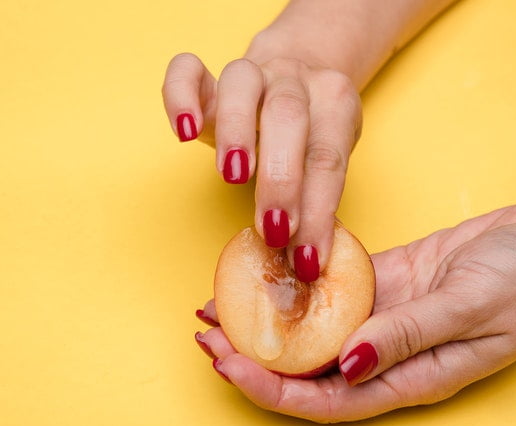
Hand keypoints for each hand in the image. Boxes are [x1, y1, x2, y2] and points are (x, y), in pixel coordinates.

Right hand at [163, 53, 361, 281]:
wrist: (301, 74)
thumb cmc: (312, 136)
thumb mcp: (326, 163)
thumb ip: (316, 203)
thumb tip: (306, 265)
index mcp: (335, 104)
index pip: (328, 160)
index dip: (318, 212)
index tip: (306, 259)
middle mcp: (295, 81)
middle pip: (289, 117)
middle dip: (280, 179)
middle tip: (272, 229)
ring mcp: (254, 73)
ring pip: (242, 84)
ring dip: (237, 131)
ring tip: (232, 176)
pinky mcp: (210, 78)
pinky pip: (188, 71)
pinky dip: (180, 97)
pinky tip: (184, 132)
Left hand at [196, 203, 515, 421]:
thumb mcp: (471, 307)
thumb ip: (409, 335)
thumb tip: (347, 363)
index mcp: (411, 377)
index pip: (327, 399)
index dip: (273, 388)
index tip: (228, 365)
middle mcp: (389, 354)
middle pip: (308, 368)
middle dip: (254, 356)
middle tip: (207, 333)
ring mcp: (385, 318)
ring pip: (313, 328)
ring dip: (268, 319)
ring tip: (220, 303)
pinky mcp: (387, 282)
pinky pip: (333, 287)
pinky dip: (299, 283)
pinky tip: (267, 269)